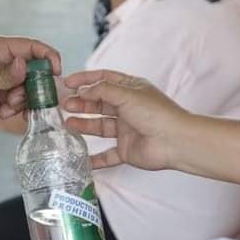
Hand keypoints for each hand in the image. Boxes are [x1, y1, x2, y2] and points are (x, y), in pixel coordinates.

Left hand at [0, 36, 61, 125]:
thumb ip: (4, 73)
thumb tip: (26, 65)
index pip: (32, 47)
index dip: (48, 57)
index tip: (56, 72)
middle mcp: (5, 62)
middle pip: (35, 70)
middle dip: (35, 86)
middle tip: (24, 98)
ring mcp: (4, 80)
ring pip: (29, 89)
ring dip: (24, 101)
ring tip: (6, 107)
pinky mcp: (2, 97)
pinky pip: (20, 102)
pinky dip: (16, 109)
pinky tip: (3, 113)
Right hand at [62, 69, 192, 170]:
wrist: (175, 142)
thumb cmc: (156, 113)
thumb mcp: (127, 94)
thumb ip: (103, 90)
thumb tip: (84, 90)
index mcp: (131, 90)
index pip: (104, 80)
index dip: (85, 80)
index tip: (67, 83)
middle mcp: (127, 108)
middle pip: (99, 103)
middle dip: (81, 103)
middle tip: (65, 105)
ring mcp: (126, 130)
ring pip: (99, 127)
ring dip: (83, 125)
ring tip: (67, 123)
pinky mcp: (126, 150)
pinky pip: (107, 155)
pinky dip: (95, 159)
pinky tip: (81, 158)